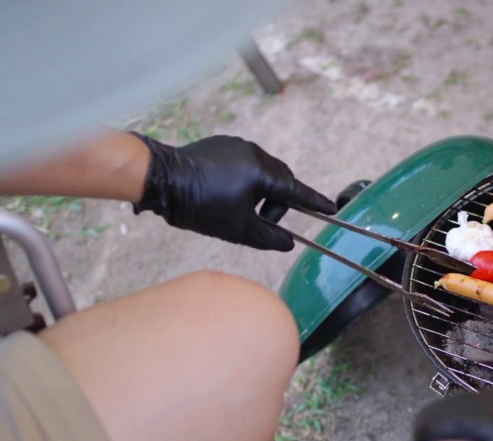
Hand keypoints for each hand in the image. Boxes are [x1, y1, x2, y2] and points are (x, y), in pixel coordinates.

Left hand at [130, 133, 335, 250]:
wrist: (161, 178)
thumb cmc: (200, 206)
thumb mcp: (237, 229)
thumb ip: (268, 238)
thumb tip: (288, 243)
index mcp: (262, 172)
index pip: (296, 191)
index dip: (315, 202)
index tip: (331, 208)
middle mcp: (254, 153)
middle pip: (281, 180)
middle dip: (279, 203)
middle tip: (264, 222)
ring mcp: (236, 146)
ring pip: (261, 171)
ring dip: (260, 192)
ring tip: (239, 209)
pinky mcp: (219, 145)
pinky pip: (243, 163)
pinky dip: (244, 180)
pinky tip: (224, 194)